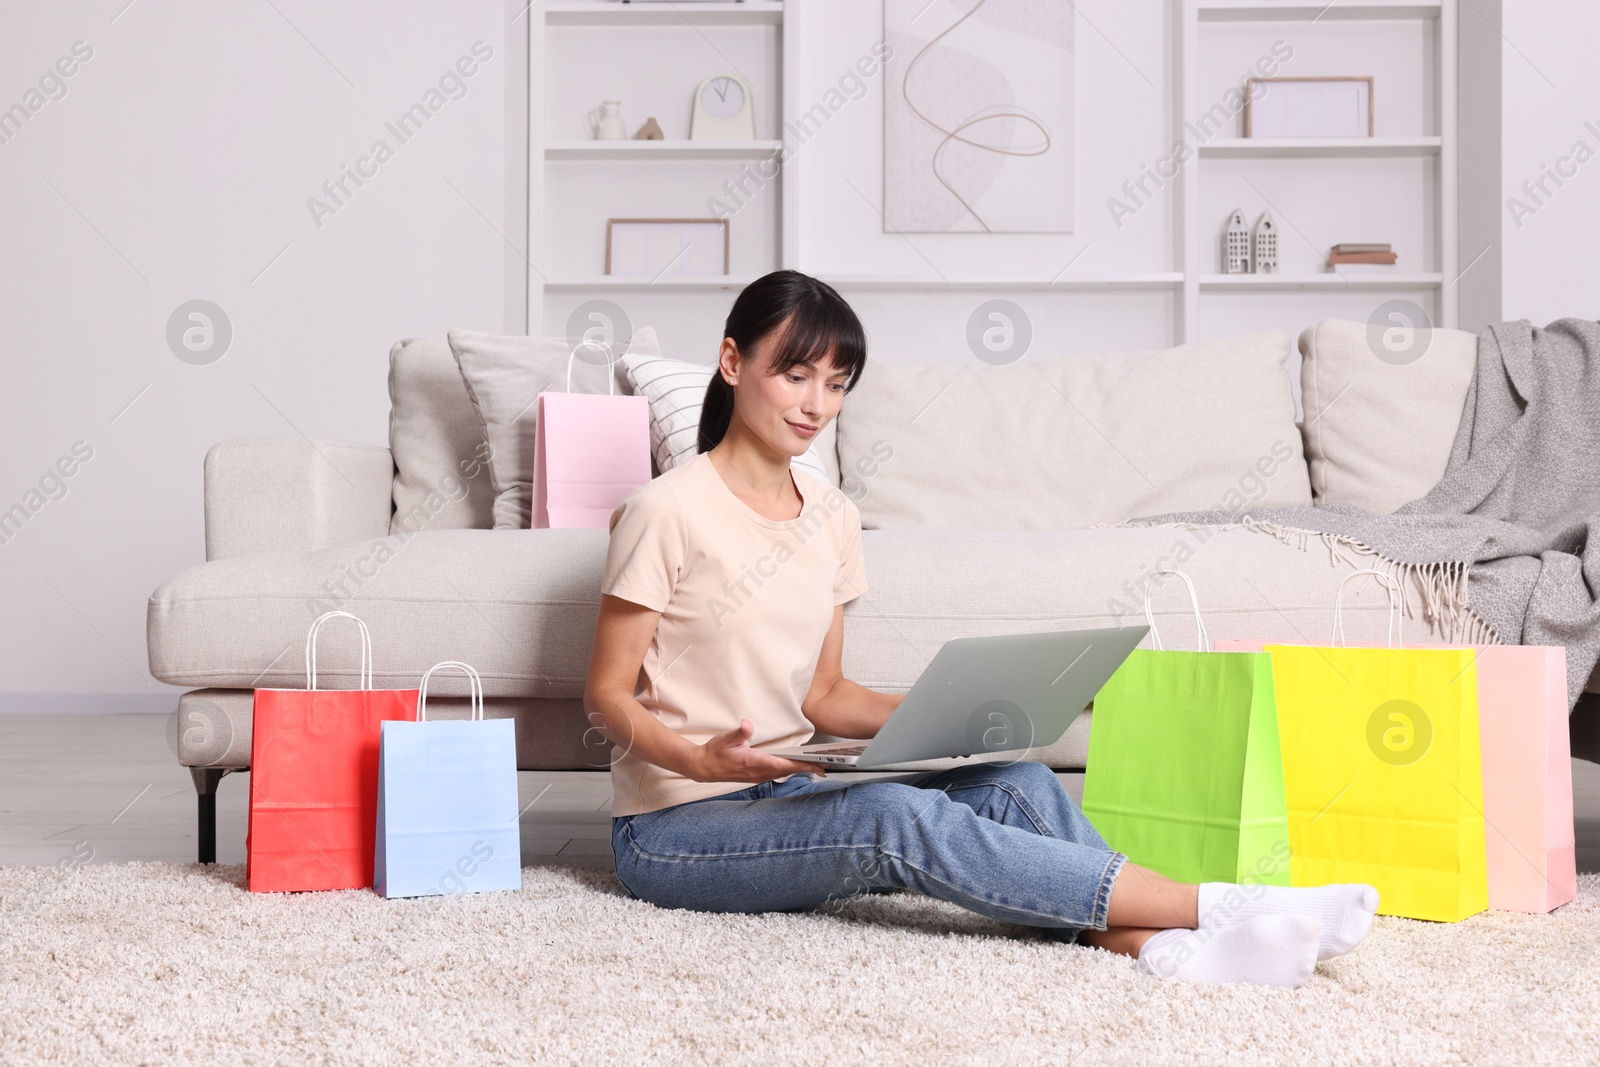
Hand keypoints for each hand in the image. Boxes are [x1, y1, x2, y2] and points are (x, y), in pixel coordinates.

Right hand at [691, 719, 824, 782]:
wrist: (703, 767)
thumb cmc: (715, 752)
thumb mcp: (725, 738)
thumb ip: (738, 732)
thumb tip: (747, 724)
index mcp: (753, 762)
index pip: (781, 765)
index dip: (799, 765)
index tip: (814, 765)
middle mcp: (757, 772)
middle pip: (786, 771)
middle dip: (805, 769)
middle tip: (824, 766)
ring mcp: (756, 776)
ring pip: (782, 774)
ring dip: (797, 771)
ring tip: (814, 766)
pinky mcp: (754, 776)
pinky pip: (775, 774)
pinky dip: (788, 771)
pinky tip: (794, 766)